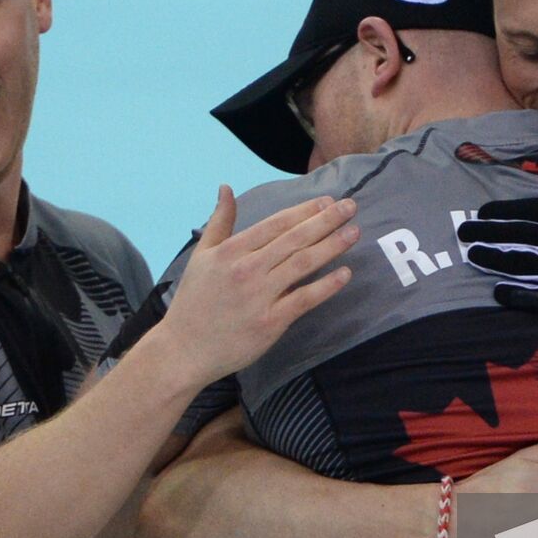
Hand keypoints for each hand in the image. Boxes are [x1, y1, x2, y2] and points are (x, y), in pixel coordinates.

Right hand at [163, 186, 357, 383]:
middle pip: (294, 240)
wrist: (184, 349)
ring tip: (353, 233)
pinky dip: (326, 286)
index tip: (327, 201)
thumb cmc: (195, 301)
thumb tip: (226, 187)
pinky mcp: (270, 322)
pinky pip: (304, 299)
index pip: (276, 224)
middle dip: (325, 221)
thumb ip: (219, 221)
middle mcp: (247, 269)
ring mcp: (260, 296)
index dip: (304, 211)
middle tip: (350, 207)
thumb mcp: (201, 256)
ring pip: (303, 265)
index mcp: (231, 251)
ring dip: (331, 246)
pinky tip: (345, 273)